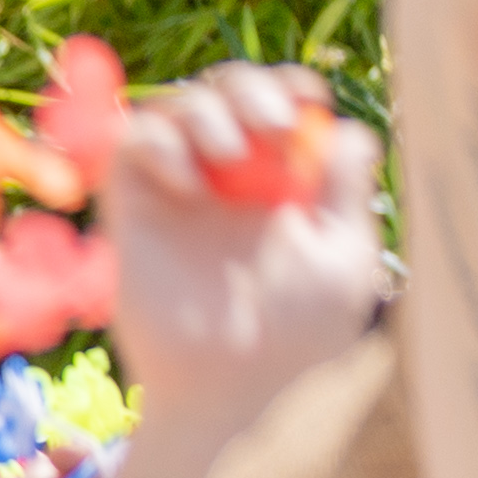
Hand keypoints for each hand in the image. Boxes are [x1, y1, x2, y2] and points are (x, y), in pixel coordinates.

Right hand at [102, 64, 383, 477]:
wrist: (231, 391)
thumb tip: (342, 129)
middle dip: (248, 88)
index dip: (286, 86)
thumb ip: (347, 190)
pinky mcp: (133, 213)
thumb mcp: (346, 257)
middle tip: (272, 130)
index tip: (304, 104)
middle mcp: (224, 179)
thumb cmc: (297, 336)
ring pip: (173, 105)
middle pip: (222, 89)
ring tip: (230, 157)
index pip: (275, 104)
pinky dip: (159, 144)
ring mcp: (176, 193)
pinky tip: (190, 185)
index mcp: (278, 182)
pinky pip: (129, 145)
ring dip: (205, 111)